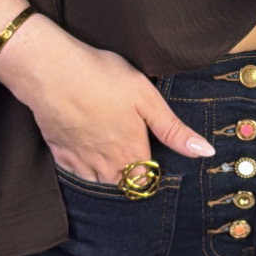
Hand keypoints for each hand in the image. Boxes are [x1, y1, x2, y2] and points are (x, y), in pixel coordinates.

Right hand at [0, 14, 213, 182]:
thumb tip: (205, 151)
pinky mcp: (59, 153)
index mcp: (131, 154)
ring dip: (107, 170)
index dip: (151, 170)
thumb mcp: (147, 98)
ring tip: (109, 144)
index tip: (151, 152)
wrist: (50, 71)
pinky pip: (76, 169)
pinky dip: (83, 163)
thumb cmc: (101, 78)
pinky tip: (85, 142)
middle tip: (128, 144)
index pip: (146, 181)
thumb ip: (174, 130)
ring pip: (99, 179)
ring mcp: (80, 162)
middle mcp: (106, 166)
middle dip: (129, 172)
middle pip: (123, 184)